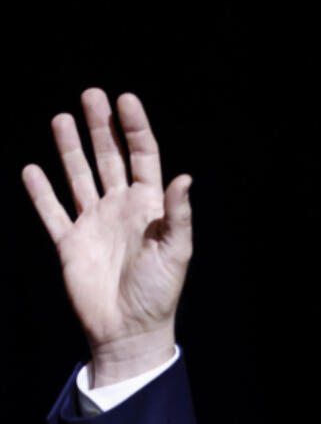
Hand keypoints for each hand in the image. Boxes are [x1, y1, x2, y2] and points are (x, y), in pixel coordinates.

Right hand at [24, 88, 192, 386]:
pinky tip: (32, 169)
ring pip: (79, 177)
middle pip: (109, 159)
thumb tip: (185, 178)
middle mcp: (121, 209)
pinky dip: (41, 192)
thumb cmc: (159, 292)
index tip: (125, 99)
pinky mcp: (69, 243)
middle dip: (100, 127)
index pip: (143, 158)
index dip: (135, 129)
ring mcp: (94, 224)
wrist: (129, 330)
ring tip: (61, 118)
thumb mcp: (176, 251)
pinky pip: (52, 212)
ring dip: (70, 149)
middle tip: (90, 94)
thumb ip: (177, 215)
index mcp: (150, 207)